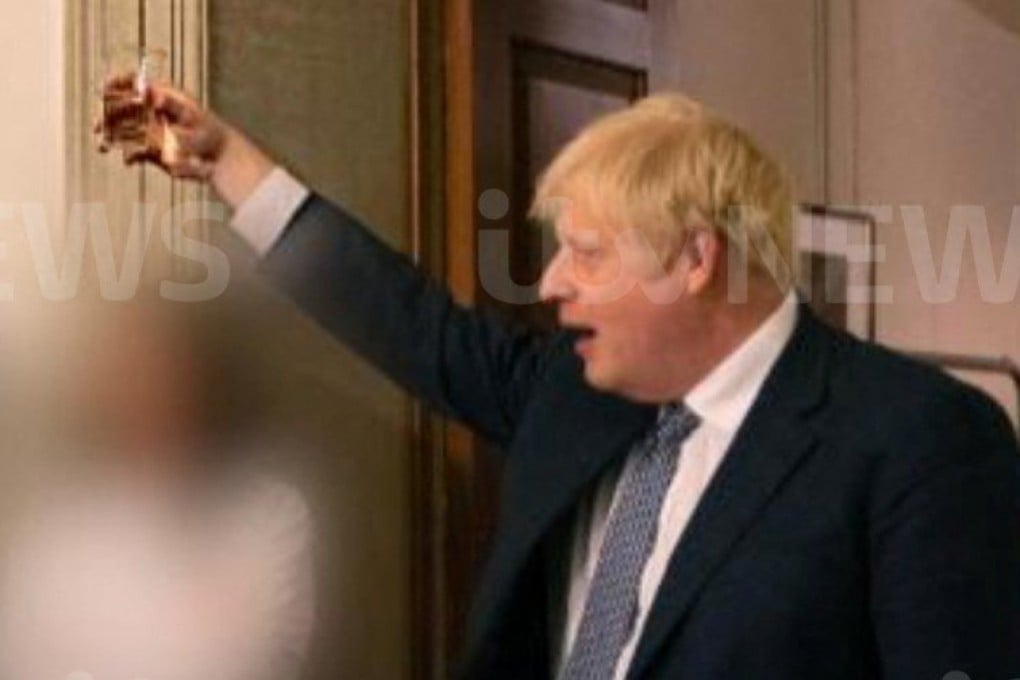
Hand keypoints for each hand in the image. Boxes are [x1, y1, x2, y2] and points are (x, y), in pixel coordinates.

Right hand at [96, 75, 274, 208]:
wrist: (220, 161)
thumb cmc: (210, 135)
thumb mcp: (191, 117)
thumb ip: (168, 103)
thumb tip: (147, 90)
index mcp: (163, 98)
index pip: (135, 83)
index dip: (118, 83)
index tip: (103, 89)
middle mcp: (153, 113)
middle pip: (122, 108)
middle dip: (107, 116)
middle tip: (97, 127)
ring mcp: (152, 131)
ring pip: (123, 131)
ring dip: (110, 137)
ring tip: (102, 146)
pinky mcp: (153, 150)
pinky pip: (133, 151)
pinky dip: (128, 155)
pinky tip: (129, 161)